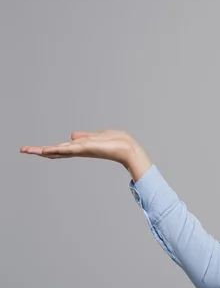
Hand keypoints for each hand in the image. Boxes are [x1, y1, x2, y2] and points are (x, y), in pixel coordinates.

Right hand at [20, 129, 152, 180]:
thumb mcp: (96, 136)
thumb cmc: (116, 142)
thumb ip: (84, 137)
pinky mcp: (86, 148)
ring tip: (29, 150)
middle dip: (39, 151)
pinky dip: (57, 149)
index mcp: (80, 147)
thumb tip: (72, 136)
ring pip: (59, 150)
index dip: (47, 149)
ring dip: (43, 150)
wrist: (128, 148)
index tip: (32, 150)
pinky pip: (69, 148)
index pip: (60, 148)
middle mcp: (79, 150)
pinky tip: (47, 149)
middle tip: (23, 150)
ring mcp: (82, 149)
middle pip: (55, 151)